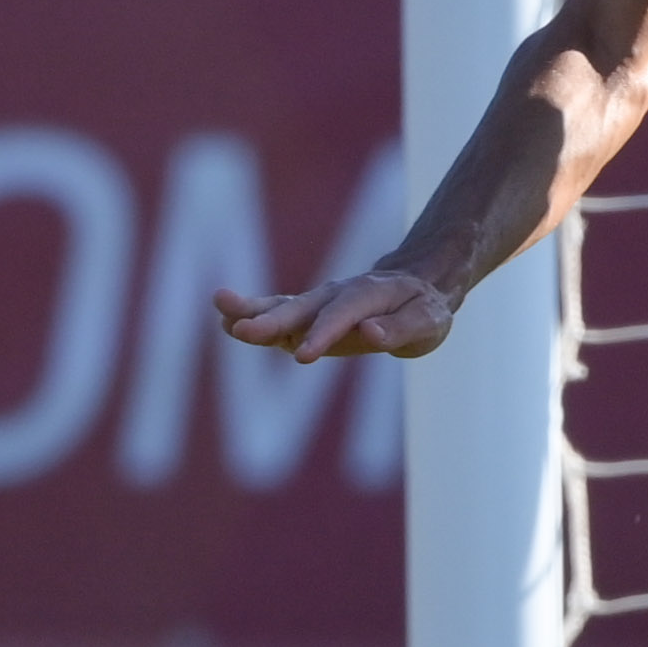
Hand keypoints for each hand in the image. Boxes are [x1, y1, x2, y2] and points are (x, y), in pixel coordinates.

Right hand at [212, 267, 459, 363]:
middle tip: (240, 330)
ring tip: (219, 309)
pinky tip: (224, 324)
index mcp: (368, 295)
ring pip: (281, 307)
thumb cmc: (424, 309)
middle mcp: (336, 294)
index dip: (322, 335)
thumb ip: (400, 328)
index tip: (302, 358)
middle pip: (300, 308)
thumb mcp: (428, 321)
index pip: (342, 316)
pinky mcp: (307, 316)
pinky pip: (277, 315)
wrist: (416, 288)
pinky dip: (253, 317)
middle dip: (271, 320)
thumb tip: (369, 335)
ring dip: (251, 310)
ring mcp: (318, 304)